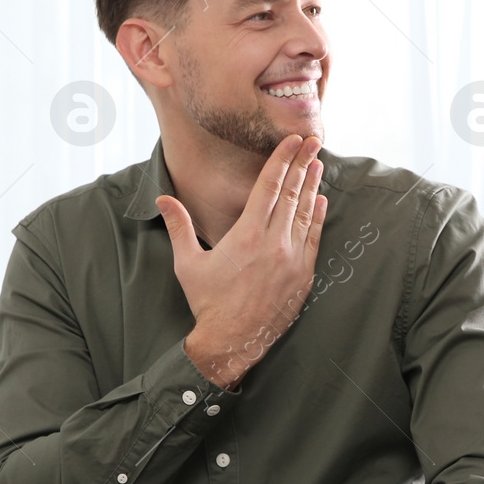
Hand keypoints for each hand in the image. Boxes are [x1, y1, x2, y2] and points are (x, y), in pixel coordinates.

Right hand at [158, 135, 327, 388]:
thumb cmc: (208, 302)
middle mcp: (273, 244)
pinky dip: (318, 217)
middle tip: (313, 142)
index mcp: (246, 235)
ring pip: (305, 214)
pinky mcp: (303, 276)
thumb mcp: (187, 263)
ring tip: (317, 164)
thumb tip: (163, 199)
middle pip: (292, 194)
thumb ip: (179, 226)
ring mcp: (292, 260)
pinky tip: (321, 201)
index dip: (282, 160)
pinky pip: (313, 239)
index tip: (293, 141)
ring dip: (312, 186)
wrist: (231, 342)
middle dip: (302, 164)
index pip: (269, 187)